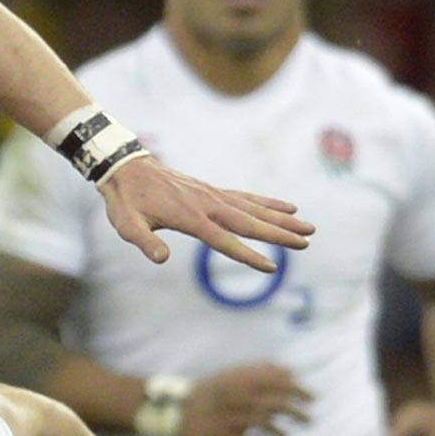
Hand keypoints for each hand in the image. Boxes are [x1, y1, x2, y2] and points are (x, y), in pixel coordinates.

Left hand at [98, 153, 312, 272]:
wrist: (127, 168)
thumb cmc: (126, 201)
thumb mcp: (127, 225)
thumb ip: (144, 242)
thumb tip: (161, 258)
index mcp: (189, 217)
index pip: (224, 241)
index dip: (248, 255)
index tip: (271, 267)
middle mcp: (207, 204)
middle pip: (249, 222)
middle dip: (279, 233)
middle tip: (307, 241)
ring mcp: (212, 195)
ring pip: (254, 208)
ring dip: (282, 218)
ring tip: (308, 227)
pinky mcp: (212, 190)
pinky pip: (246, 197)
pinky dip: (268, 202)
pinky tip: (288, 207)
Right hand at [182, 364, 313, 435]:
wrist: (177, 410)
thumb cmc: (212, 393)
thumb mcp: (233, 376)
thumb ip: (262, 372)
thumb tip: (291, 371)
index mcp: (240, 381)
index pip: (277, 382)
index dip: (298, 390)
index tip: (312, 398)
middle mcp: (236, 397)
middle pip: (274, 403)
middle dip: (296, 412)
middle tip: (309, 420)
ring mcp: (228, 417)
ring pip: (262, 424)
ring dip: (279, 432)